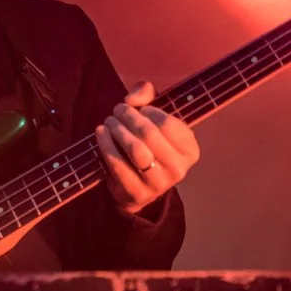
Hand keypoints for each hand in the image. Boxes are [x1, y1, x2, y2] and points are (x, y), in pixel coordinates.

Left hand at [95, 80, 199, 214]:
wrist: (138, 189)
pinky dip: (106, 146)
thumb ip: (148, 97)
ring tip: (108, 122)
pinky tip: (100, 134)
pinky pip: (118, 165)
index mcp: (190, 150)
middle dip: (129, 117)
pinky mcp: (137, 192)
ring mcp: (158, 184)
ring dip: (117, 130)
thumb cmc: (149, 146)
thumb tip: (131, 99)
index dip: (149, 111)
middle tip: (117, 111)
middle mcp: (179, 169)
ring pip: (135, 149)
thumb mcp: (155, 119)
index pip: (168, 123)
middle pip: (150, 134)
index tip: (139, 108)